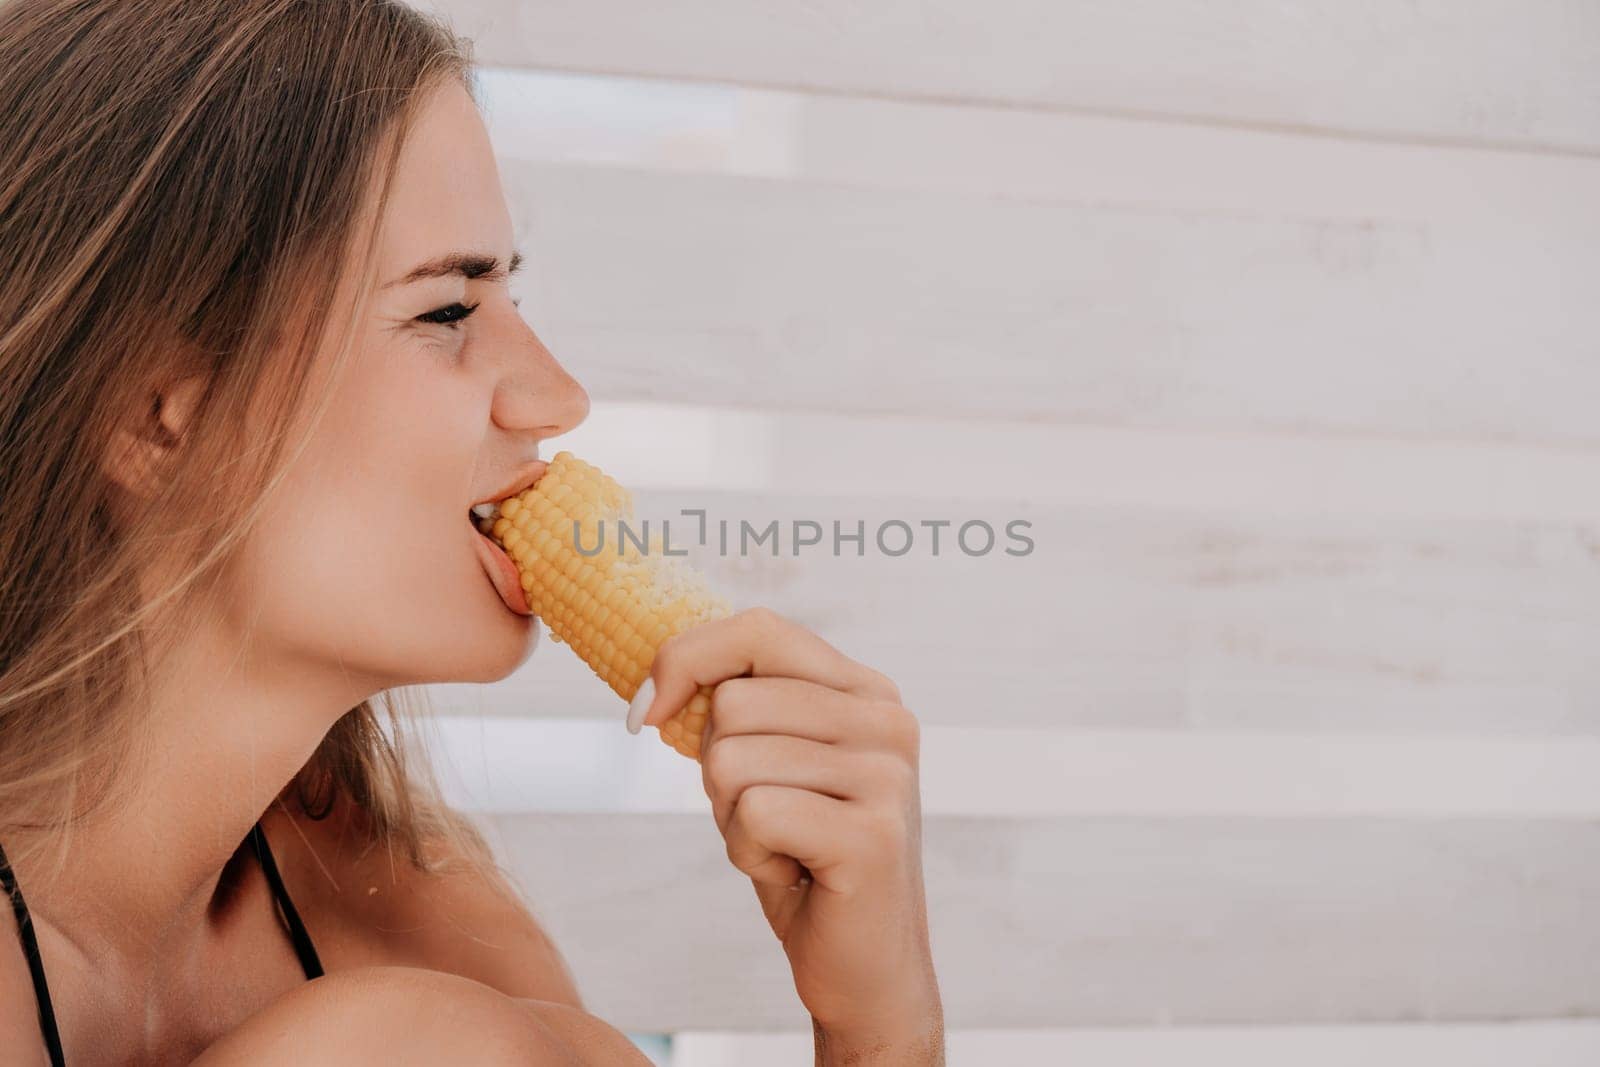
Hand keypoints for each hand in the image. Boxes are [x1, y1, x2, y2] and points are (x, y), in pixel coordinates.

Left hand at [631, 607, 940, 1036]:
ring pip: (734, 759)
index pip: (758, 630)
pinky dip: (749, 855)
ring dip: (733, 819)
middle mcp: (888, 720)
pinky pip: (754, 814)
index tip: (647, 713)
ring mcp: (887, 776)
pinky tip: (794, 876)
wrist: (867, 970)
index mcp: (867, 690)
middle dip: (716, 770)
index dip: (685, 660)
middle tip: (764, 818)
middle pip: (734, 701)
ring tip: (783, 847)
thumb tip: (654, 686)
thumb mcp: (772, 765)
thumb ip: (739, 707)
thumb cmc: (804, 860)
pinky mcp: (873, 836)